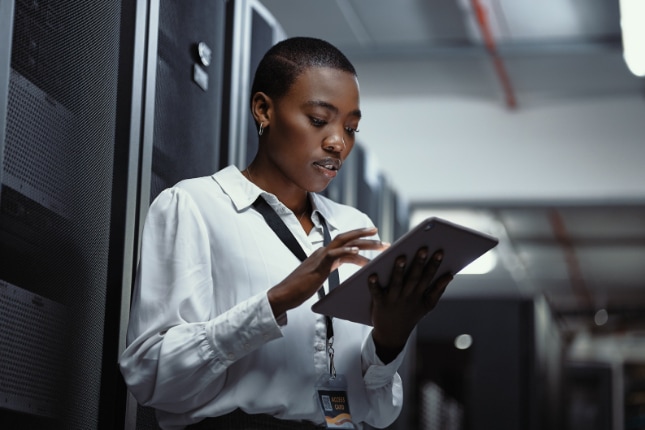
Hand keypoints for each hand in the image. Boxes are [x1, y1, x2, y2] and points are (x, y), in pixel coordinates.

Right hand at [268, 227, 388, 317]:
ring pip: (345, 243)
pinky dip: (346, 251)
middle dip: (366, 236)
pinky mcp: (318, 265)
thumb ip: (330, 268)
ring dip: (363, 242)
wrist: (284, 294)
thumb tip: (343, 267)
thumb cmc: (300, 288)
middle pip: (348, 238)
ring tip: (379, 243)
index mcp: (324, 254)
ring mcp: (320, 257)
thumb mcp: (320, 275)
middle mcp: (323, 252)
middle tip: (383, 238)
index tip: (375, 240)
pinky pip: (334, 254)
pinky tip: (357, 251)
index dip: (361, 241)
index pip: (346, 243)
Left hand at [368, 248, 452, 362]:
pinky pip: (376, 293)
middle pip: (414, 278)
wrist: (392, 335)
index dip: (434, 265)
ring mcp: (394, 300)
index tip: (439, 252)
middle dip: (419, 263)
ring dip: (399, 271)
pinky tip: (372, 275)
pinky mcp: (380, 304)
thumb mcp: (427, 305)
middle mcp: (408, 297)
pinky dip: (374, 285)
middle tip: (423, 248)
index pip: (428, 278)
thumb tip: (450, 275)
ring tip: (401, 257)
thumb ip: (438, 290)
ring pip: (397, 284)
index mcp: (420, 295)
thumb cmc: (410, 315)